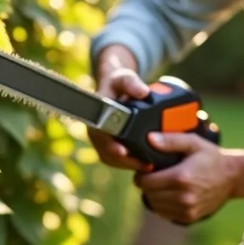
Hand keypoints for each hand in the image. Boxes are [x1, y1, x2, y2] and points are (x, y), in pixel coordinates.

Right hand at [87, 45, 149, 170]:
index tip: (122, 151)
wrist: (113, 88)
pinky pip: (117, 161)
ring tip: (148, 166)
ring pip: (112, 159)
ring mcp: (101, 141)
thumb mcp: (124, 78)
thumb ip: (132, 82)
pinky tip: (146, 165)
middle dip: (124, 160)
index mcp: (96, 116)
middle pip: (106, 152)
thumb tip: (143, 92)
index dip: (110, 145)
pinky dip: (130, 164)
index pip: (100, 135)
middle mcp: (95, 132)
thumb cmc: (117, 83)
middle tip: (144, 164)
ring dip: (128, 164)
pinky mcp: (109, 147)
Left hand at [134, 132, 243, 225]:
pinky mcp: (189, 217)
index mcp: (181, 177)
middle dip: (147, 185)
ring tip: (162, 184)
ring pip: (155, 205)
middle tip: (154, 176)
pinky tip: (170, 194)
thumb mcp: (193, 143)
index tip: (146, 170)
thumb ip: (170, 140)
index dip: (141, 175)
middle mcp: (183, 196)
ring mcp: (187, 209)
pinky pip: (164, 214)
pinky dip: (162, 205)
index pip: (146, 182)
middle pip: (148, 194)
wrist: (232, 177)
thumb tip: (150, 139)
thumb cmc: (211, 158)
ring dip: (154, 195)